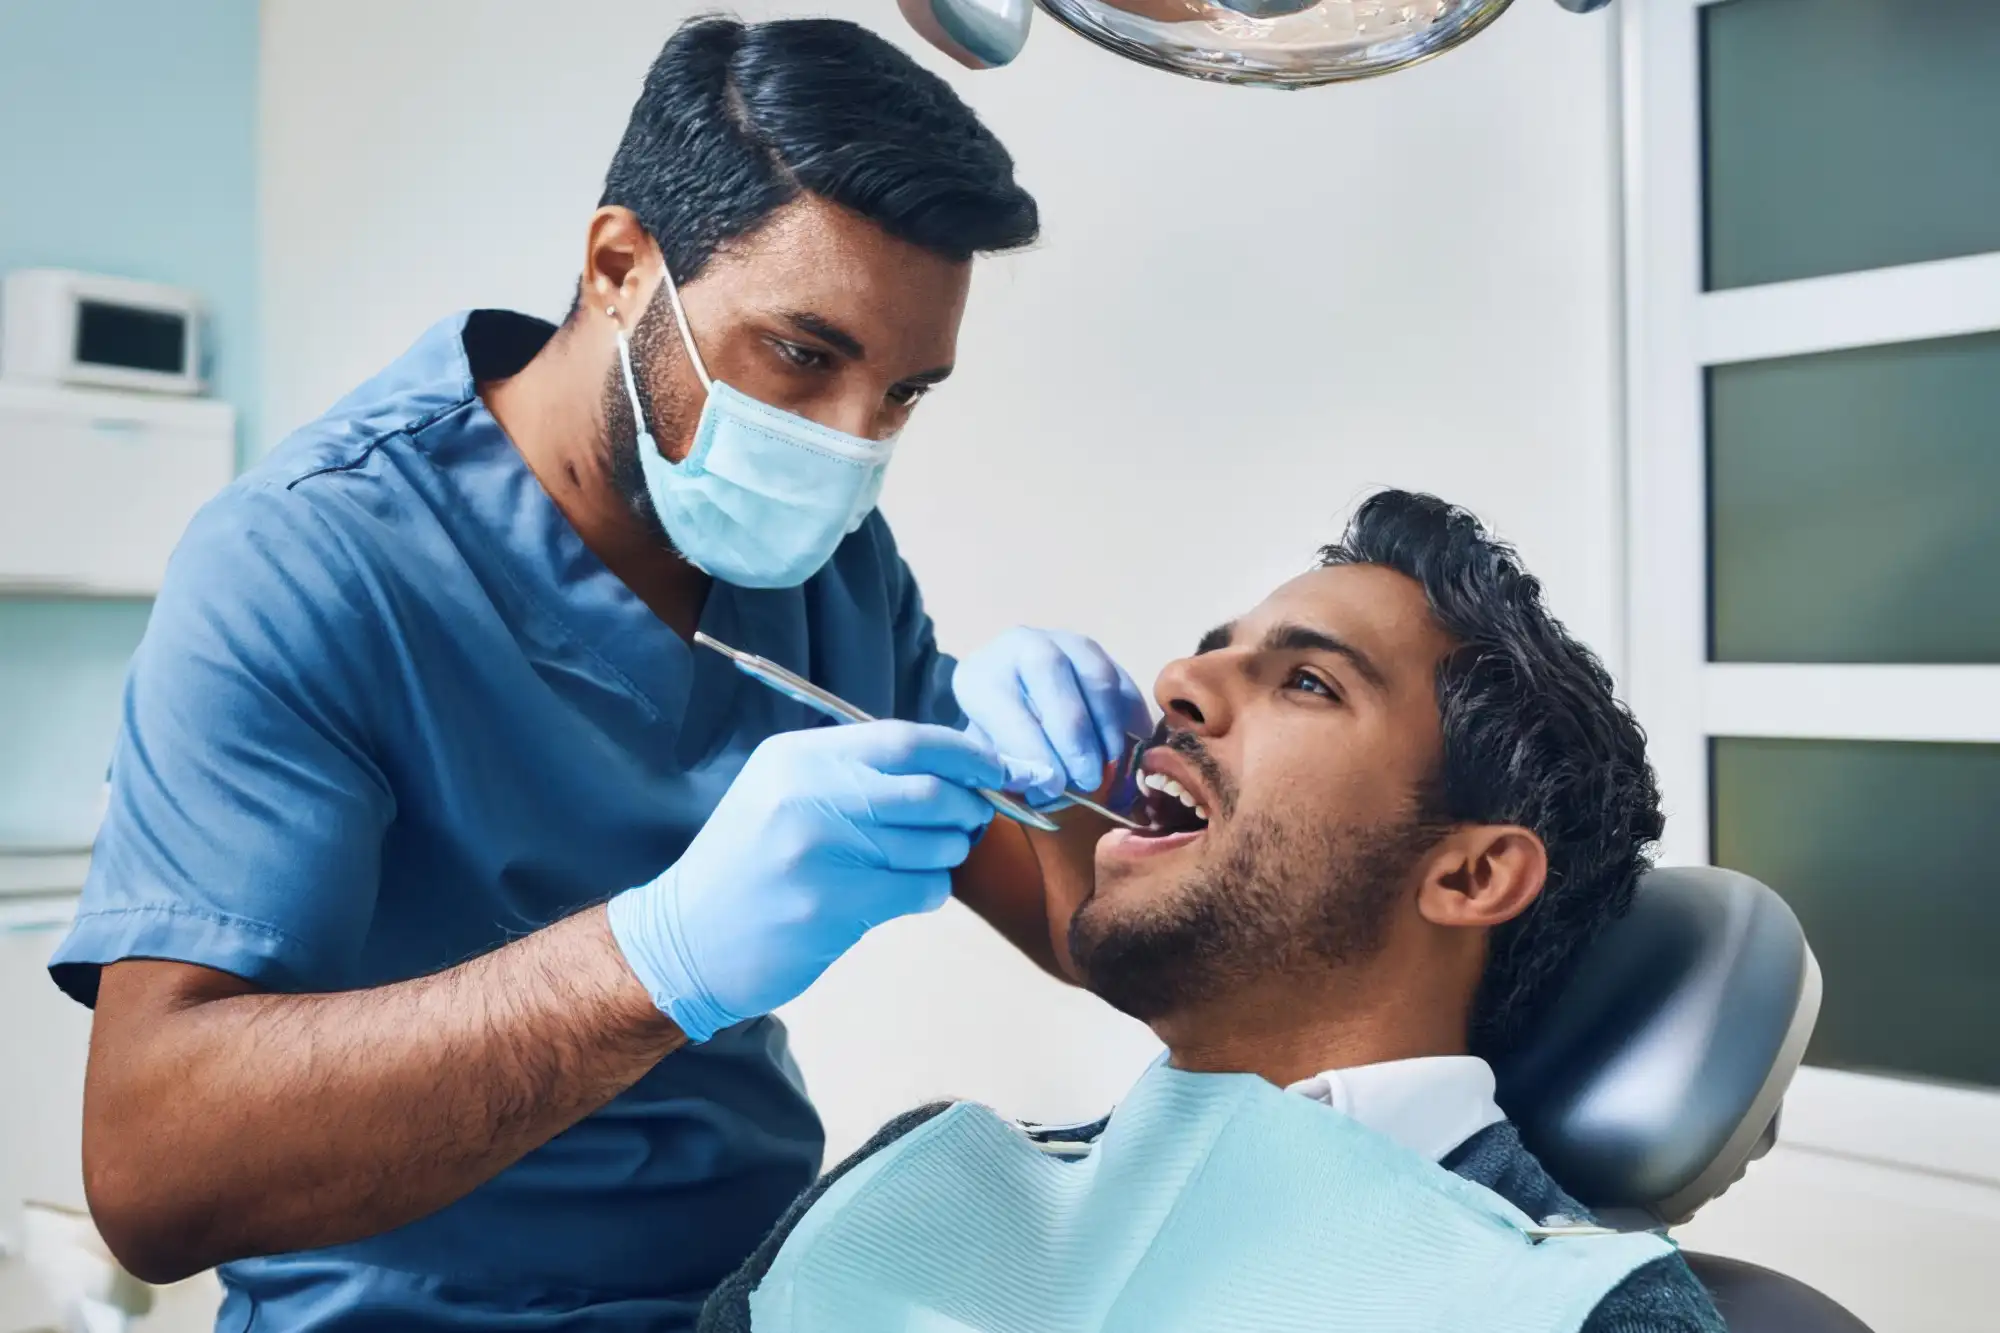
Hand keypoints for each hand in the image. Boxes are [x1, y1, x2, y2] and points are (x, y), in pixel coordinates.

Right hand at [607, 722, 1028, 1041]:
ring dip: (951, 852)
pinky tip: (907, 892)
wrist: (688, 937)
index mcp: (800, 756)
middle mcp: (808, 794)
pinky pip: (920, 889)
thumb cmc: (750, 862)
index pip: (905, 739)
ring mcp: (819, 852)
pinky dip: (931, 890)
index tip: (996, 769)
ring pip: (933, 843)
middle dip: (970, 806)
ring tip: (930, 858)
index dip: (964, 753)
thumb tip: (953, 765)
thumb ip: (856, 771)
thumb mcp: (784, 790)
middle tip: (973, 820)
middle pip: (929, 790)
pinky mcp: (831, 906)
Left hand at [953, 628, 1151, 808]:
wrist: (1013, 701)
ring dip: (1107, 727)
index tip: (1050, 787)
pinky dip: (1130, 717)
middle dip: (1074, 736)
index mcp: (980, 675)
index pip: (1006, 706)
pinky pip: (1122, 682)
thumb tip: (1043, 785)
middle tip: (1087, 779)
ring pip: (1095, 676)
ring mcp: (1065, 643)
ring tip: (1109, 766)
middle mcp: (1021, 646)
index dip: (1032, 751)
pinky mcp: (1099, 655)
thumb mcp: (990, 755)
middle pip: (1051, 674)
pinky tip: (1130, 748)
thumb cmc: (998, 739)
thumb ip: (1010, 768)